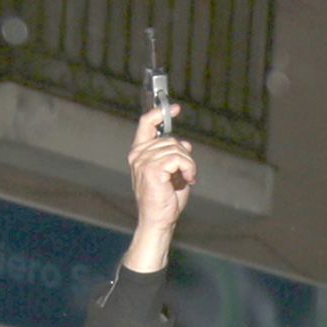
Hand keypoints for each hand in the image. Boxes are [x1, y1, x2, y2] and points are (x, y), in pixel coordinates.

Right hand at [129, 106, 194, 228]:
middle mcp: (138, 154)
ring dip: (188, 164)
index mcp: (140, 152)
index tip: (175, 108)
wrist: (159, 219)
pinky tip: (188, 179)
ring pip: (176, 149)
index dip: (159, 113)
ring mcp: (143, 161)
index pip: (145, 124)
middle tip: (188, 173)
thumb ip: (176, 157)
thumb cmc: (165, 199)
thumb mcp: (174, 173)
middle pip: (170, 139)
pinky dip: (188, 168)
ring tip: (187, 178)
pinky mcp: (151, 169)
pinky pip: (178, 158)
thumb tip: (185, 144)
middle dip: (185, 156)